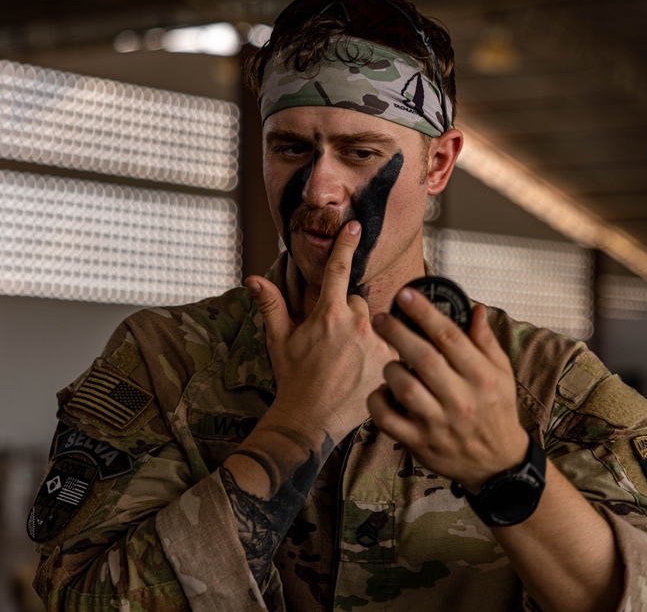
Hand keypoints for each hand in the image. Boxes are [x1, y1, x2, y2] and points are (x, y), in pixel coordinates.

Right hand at [245, 221, 394, 445]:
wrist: (311, 420)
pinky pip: (392, 342)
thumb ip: (272, 305)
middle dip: (347, 315)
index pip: (339, 269)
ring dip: (366, 333)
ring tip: (352, 359)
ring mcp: (376, 343)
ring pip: (376, 321)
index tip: (355, 226)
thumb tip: (253, 279)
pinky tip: (368, 367)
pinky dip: (383, 349)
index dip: (347, 244)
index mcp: (328, 314)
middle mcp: (356, 324)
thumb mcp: (279, 341)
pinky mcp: (391, 361)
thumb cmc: (294, 379)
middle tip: (335, 344)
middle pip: (358, 302)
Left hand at [368, 287, 528, 492]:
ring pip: (404, 387)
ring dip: (390, 368)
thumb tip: (474, 309)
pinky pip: (388, 419)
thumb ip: (485, 341)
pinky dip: (378, 401)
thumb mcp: (501, 373)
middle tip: (381, 317)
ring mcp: (438, 423)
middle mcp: (460, 398)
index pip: (450, 337)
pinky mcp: (420, 443)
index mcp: (481, 376)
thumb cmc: (497, 410)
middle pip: (422, 358)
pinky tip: (382, 391)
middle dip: (397, 332)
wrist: (497, 464)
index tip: (405, 294)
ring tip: (389, 360)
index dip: (424, 312)